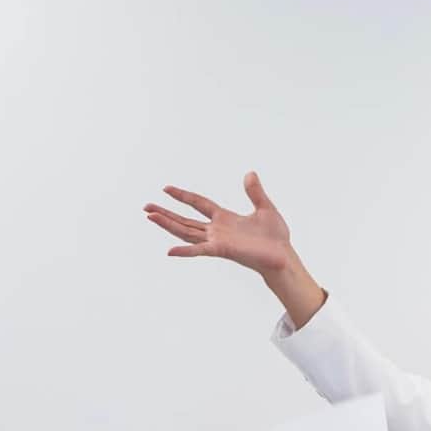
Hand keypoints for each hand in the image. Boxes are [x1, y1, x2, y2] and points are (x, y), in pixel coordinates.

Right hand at [143, 171, 296, 276]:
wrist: (284, 257)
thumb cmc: (276, 237)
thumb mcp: (265, 208)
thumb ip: (255, 192)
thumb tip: (250, 173)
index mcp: (225, 218)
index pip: (199, 204)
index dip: (183, 196)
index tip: (166, 189)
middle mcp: (217, 230)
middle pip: (185, 220)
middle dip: (166, 213)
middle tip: (146, 207)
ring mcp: (217, 241)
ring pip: (186, 232)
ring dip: (168, 225)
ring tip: (150, 217)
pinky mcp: (222, 250)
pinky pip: (200, 250)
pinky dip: (185, 251)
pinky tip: (169, 251)